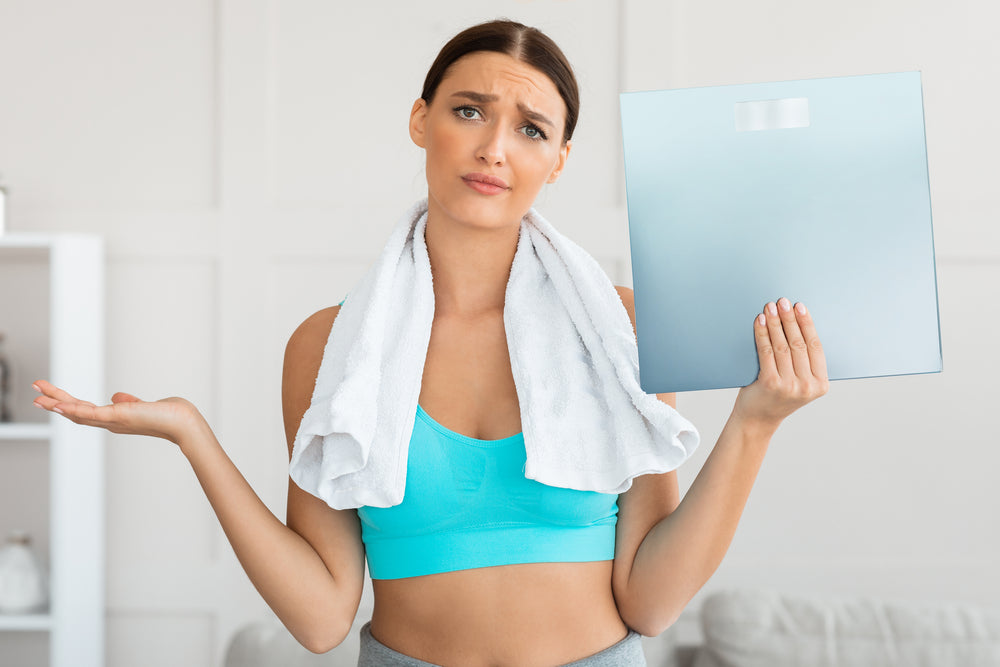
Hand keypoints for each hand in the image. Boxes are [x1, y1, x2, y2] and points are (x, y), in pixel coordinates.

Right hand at [31, 379, 205, 445]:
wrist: (185, 423)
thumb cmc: (170, 415)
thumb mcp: (144, 406)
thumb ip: (128, 402)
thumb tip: (117, 396)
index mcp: (115, 419)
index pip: (85, 410)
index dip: (67, 404)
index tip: (50, 396)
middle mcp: (111, 423)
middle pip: (76, 412)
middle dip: (54, 402)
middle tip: (35, 393)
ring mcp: (113, 421)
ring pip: (78, 413)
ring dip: (57, 403)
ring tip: (38, 396)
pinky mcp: (119, 417)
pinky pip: (91, 413)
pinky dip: (73, 409)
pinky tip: (58, 404)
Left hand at [732, 298, 828, 429]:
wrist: (758, 419)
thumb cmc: (777, 396)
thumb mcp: (799, 381)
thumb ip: (803, 361)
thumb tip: (796, 322)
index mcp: (820, 384)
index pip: (815, 346)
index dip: (807, 324)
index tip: (800, 307)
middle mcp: (808, 386)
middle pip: (799, 343)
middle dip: (790, 318)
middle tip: (783, 301)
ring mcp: (790, 386)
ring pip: (782, 345)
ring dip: (775, 322)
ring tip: (770, 307)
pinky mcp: (771, 383)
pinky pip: (766, 351)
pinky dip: (762, 333)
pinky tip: (759, 321)